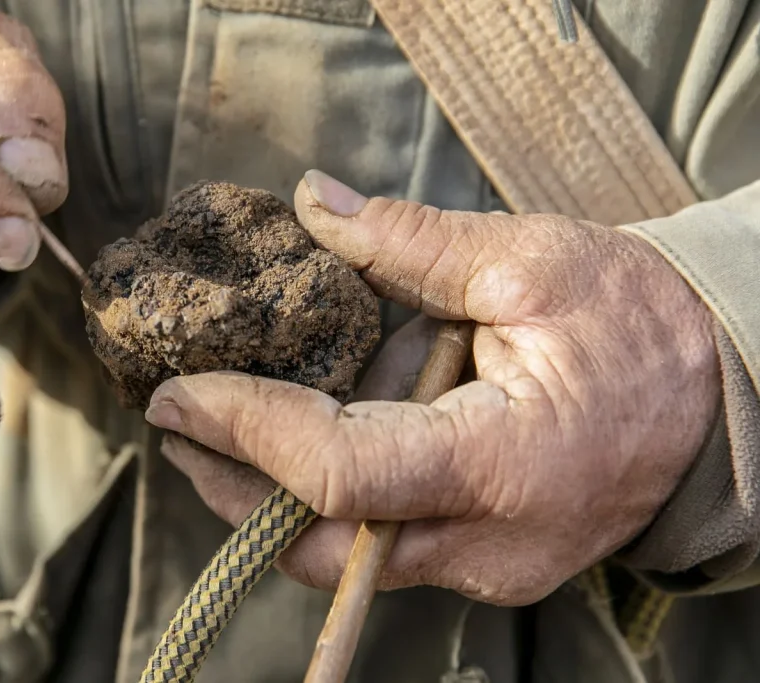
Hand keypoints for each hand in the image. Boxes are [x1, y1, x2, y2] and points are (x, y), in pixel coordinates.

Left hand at [145, 170, 720, 605]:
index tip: (179, 393)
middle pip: (319, 544)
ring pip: (342, 556)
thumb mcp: (532, 263)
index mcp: (504, 465)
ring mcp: (488, 566)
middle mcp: (490, 543)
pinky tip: (298, 441)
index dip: (246, 433)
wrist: (715, 395)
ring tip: (218, 428)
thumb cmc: (638, 325)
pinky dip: (324, 498)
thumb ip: (412, 245)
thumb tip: (317, 208)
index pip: (338, 473)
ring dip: (268, 497)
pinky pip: (379, 544)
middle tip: (176, 424)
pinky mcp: (485, 561)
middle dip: (231, 489)